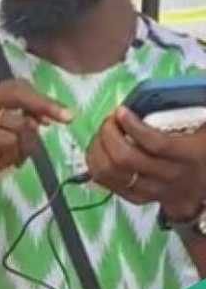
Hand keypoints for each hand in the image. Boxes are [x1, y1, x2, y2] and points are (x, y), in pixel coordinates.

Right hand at [0, 79, 71, 204]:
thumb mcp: (12, 131)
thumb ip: (26, 117)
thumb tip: (52, 114)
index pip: (18, 86)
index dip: (43, 98)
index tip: (64, 113)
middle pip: (18, 94)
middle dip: (45, 106)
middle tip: (68, 118)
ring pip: (19, 123)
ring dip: (25, 144)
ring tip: (12, 156)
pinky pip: (9, 140)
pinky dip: (13, 155)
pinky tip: (1, 162)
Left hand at [87, 107, 205, 220]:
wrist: (202, 187)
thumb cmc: (200, 150)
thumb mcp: (203, 130)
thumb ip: (190, 111)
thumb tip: (175, 90)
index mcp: (189, 156)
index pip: (156, 144)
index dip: (133, 127)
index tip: (121, 111)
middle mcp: (169, 177)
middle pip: (126, 158)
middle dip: (109, 134)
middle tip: (110, 120)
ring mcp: (151, 191)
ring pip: (110, 172)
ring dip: (98, 148)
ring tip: (103, 133)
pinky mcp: (136, 199)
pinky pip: (104, 182)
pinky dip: (95, 162)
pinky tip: (100, 148)